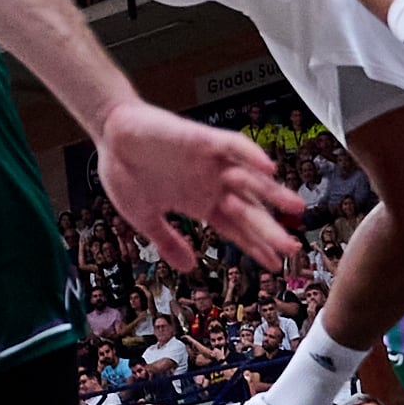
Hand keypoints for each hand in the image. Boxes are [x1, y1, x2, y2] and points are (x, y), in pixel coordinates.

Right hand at [93, 104, 303, 269]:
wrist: (108, 136)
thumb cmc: (125, 172)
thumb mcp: (145, 217)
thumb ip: (168, 241)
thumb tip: (188, 268)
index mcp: (200, 202)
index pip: (236, 228)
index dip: (255, 246)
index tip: (274, 265)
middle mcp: (211, 183)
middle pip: (248, 210)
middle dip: (270, 229)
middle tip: (292, 249)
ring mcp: (209, 162)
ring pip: (248, 179)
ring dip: (271, 192)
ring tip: (295, 207)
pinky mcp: (201, 140)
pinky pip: (232, 146)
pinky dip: (250, 155)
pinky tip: (267, 167)